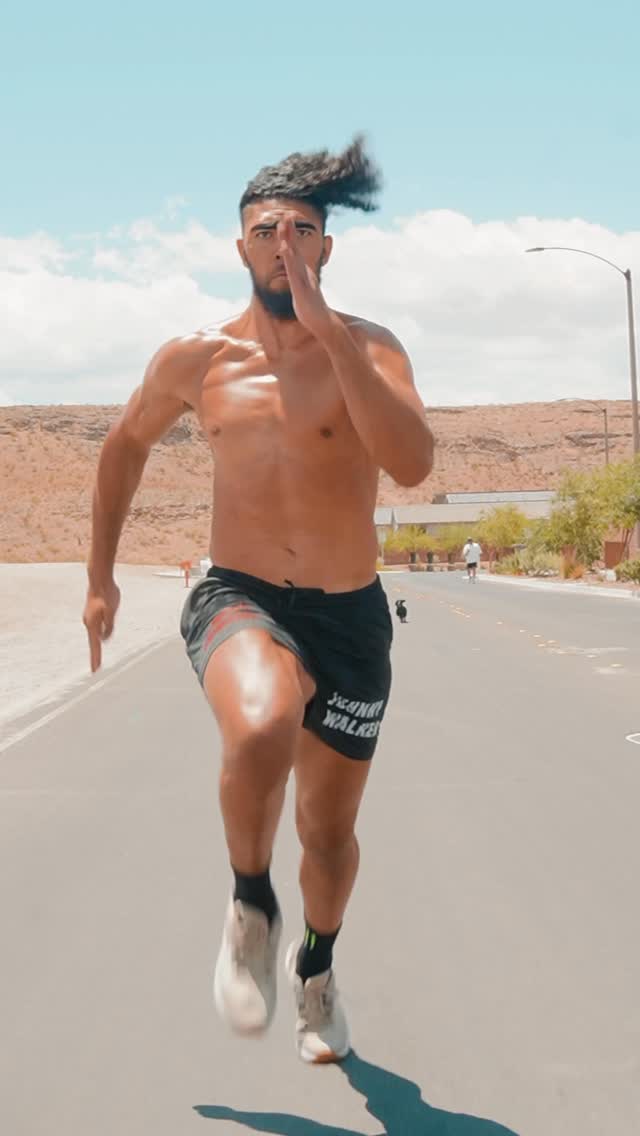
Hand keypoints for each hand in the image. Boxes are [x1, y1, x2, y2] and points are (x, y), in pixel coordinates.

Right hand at [83, 578, 120, 672]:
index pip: (95, 645)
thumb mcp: (111, 610)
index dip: (96, 658)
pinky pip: (98, 626)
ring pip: (97, 634)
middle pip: (94, 642)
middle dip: (95, 655)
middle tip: (95, 668)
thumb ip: (109, 625)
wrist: (99, 579)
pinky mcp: (93, 612)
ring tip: (100, 650)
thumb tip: (104, 638)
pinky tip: (104, 633)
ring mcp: (90, 617)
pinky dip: (101, 632)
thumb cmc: (107, 594)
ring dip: (99, 643)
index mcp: (93, 624)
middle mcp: (89, 622)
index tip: (95, 671)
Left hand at [278, 218, 333, 338]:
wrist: (321, 322)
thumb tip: (295, 276)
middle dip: (289, 231)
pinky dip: (289, 261)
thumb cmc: (310, 308)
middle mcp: (303, 273)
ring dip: (289, 241)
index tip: (286, 219)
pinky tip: (285, 250)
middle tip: (286, 213)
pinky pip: (294, 274)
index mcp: (302, 272)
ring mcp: (303, 280)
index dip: (290, 235)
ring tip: (283, 226)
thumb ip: (298, 281)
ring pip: (294, 258)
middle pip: (295, 249)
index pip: (294, 250)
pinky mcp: (301, 290)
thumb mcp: (301, 291)